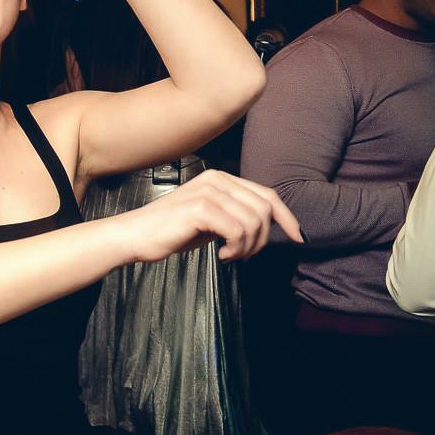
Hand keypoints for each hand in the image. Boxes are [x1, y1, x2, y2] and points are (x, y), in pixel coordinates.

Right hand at [114, 169, 303, 262]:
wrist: (135, 235)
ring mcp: (208, 192)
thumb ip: (236, 215)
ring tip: (230, 256)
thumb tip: (269, 226)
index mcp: (220, 178)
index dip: (288, 218)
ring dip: (248, 248)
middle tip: (243, 255)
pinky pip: (238, 232)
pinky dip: (235, 250)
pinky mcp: (201, 208)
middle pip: (265, 210)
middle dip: (263, 240)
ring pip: (254, 223)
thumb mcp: (211, 220)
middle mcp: (217, 179)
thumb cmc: (171, 231)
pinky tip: (221, 256)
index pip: (268, 195)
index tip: (299, 238)